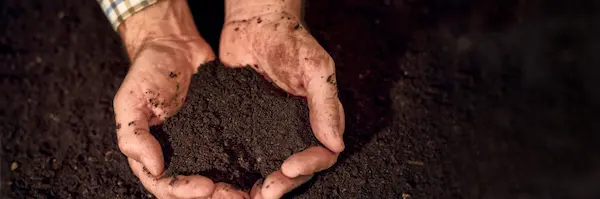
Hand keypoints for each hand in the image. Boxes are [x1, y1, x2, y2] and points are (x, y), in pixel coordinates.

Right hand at [113, 0, 247, 197]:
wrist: (177, 46)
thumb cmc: (148, 71)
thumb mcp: (130, 100)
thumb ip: (134, 135)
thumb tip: (154, 168)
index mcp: (152, 154)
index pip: (165, 186)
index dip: (184, 191)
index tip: (206, 187)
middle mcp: (178, 156)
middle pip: (194, 190)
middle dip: (214, 197)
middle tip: (235, 196)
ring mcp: (201, 147)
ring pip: (216, 179)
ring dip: (231, 190)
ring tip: (250, 193)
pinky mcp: (223, 134)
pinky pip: (234, 156)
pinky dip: (245, 169)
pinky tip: (260, 173)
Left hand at [220, 0, 344, 197]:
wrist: (253, 22)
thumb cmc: (289, 39)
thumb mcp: (314, 67)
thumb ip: (325, 104)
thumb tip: (336, 144)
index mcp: (318, 119)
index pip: (322, 154)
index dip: (309, 166)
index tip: (288, 167)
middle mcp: (296, 130)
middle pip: (296, 169)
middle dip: (283, 184)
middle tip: (264, 193)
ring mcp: (270, 130)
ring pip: (270, 167)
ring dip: (260, 185)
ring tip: (243, 195)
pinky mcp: (245, 127)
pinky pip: (244, 154)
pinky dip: (238, 171)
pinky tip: (226, 179)